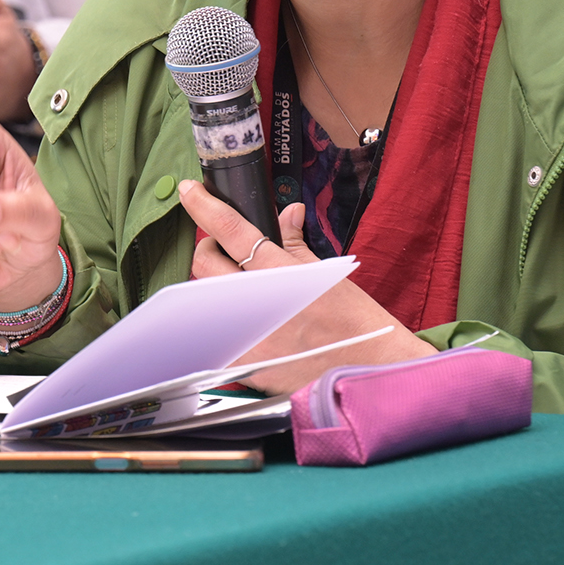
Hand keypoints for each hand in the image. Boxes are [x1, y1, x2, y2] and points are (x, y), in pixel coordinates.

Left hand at [177, 180, 433, 392]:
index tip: (189, 191)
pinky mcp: (247, 367)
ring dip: (214, 288)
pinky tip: (236, 322)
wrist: (374, 373)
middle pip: (206, 264)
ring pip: (205, 299)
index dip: (205, 207)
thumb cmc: (359, 325)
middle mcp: (261, 304)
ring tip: (235, 289)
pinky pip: (215, 336)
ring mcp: (250, 337)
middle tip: (222, 251)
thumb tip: (288, 212)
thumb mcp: (330, 275)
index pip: (233, 231)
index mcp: (284, 275)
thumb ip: (296, 244)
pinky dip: (220, 323)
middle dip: (208, 250)